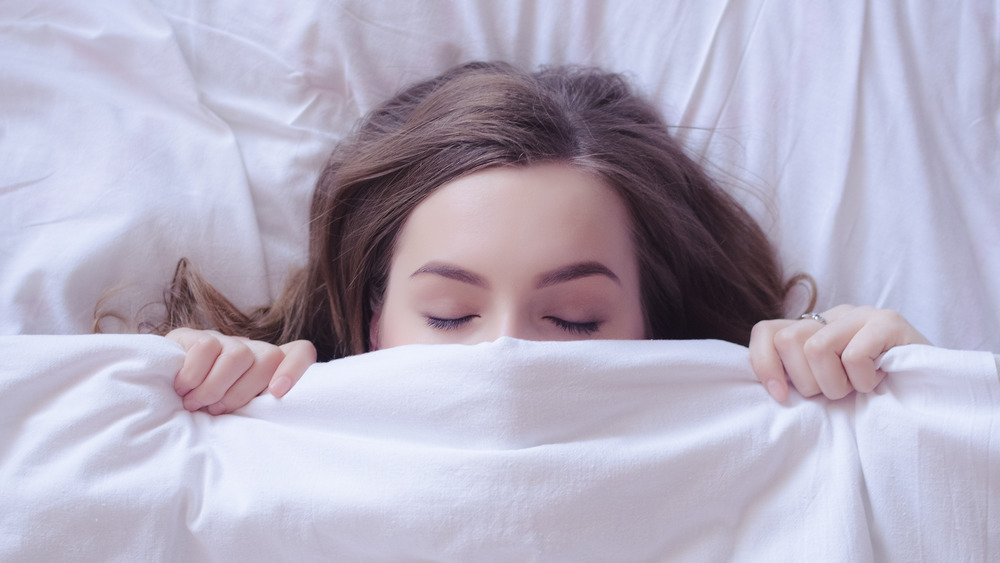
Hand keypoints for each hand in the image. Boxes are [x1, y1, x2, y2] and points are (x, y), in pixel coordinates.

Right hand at [166, 328, 316, 414]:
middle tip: (216, 411)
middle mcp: (250, 349)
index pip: (301, 352)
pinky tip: (181, 388)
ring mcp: (223, 340)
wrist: (157, 397)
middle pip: (268, 359)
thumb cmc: (207, 415)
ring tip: (195, 404)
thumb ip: (256, 411)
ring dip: (216, 387)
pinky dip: (194, 375)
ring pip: (238, 355)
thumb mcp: (236, 417)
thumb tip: (271, 421)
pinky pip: (206, 349)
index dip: (295, 369)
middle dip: (242, 393)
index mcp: (268, 369)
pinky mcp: (194, 336)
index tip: (277, 393)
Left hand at [749, 305, 930, 401]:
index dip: (764, 364)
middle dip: (808, 381)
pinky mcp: (888, 321)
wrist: (932, 397)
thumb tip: (770, 387)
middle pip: (788, 341)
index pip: (766, 332)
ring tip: (858, 389)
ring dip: (835, 384)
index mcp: (814, 328)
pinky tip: (879, 383)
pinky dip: (863, 381)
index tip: (780, 396)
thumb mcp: (825, 387)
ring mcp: (862, 314)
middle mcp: (834, 314)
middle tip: (838, 393)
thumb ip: (798, 377)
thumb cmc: (872, 398)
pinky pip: (853, 356)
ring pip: (815, 348)